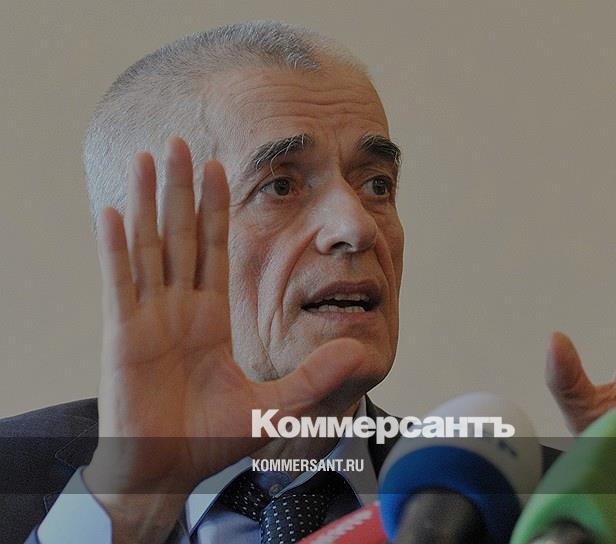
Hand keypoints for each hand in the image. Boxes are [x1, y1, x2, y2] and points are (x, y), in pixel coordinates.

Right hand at [86, 138, 364, 540]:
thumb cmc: (214, 438)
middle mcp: (179, 307)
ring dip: (147, 200)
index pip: (216, 250)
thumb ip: (317, 376)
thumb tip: (364, 352)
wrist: (170, 468)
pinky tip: (113, 210)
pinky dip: (115, 246)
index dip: (217, 210)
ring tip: (148, 155)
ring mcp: (149, 315)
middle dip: (182, 189)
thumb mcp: (278, 405)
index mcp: (212, 317)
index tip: (224, 168)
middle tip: (182, 141)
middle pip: (181, 234)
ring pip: (149, 245)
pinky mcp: (123, 332)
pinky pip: (120, 281)